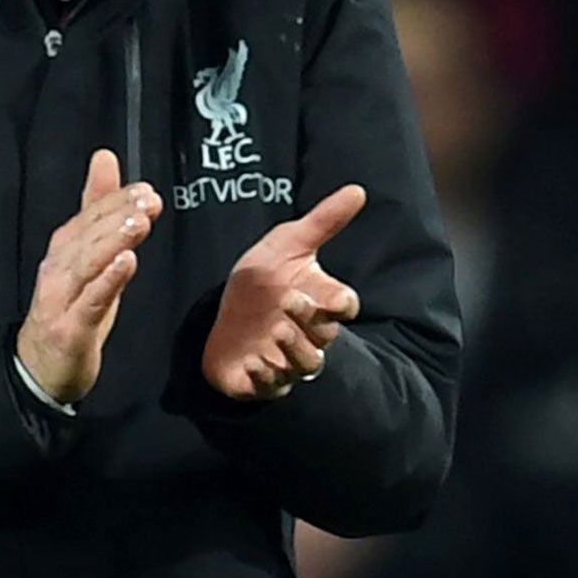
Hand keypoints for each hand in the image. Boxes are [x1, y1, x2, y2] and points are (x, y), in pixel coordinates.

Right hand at [16, 149, 161, 404]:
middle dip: (117, 216)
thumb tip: (105, 157)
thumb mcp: (87, 257)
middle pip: (87, 236)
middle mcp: (57, 269)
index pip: (89, 217)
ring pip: (87, 264)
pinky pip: (90, 301)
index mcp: (63, 250)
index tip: (145, 189)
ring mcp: (60, 299)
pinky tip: (127, 263)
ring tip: (139, 223)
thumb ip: (97, 208)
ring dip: (113, 241)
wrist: (39, 371)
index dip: (116, 201)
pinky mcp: (70, 328)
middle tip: (148, 200)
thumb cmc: (70, 310)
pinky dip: (107, 281)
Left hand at [202, 185, 366, 400]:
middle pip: (327, 336)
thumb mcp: (288, 245)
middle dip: (311, 320)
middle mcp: (308, 334)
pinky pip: (273, 387)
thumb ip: (324, 221)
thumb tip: (358, 190)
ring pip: (306, 364)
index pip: (345, 307)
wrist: (218, 315)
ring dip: (293, 348)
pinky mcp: (263, 381)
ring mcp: (287, 360)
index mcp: (318, 302)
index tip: (324, 293)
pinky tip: (251, 361)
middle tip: (288, 301)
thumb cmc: (261, 280)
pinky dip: (265, 376)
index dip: (339, 303)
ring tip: (273, 330)